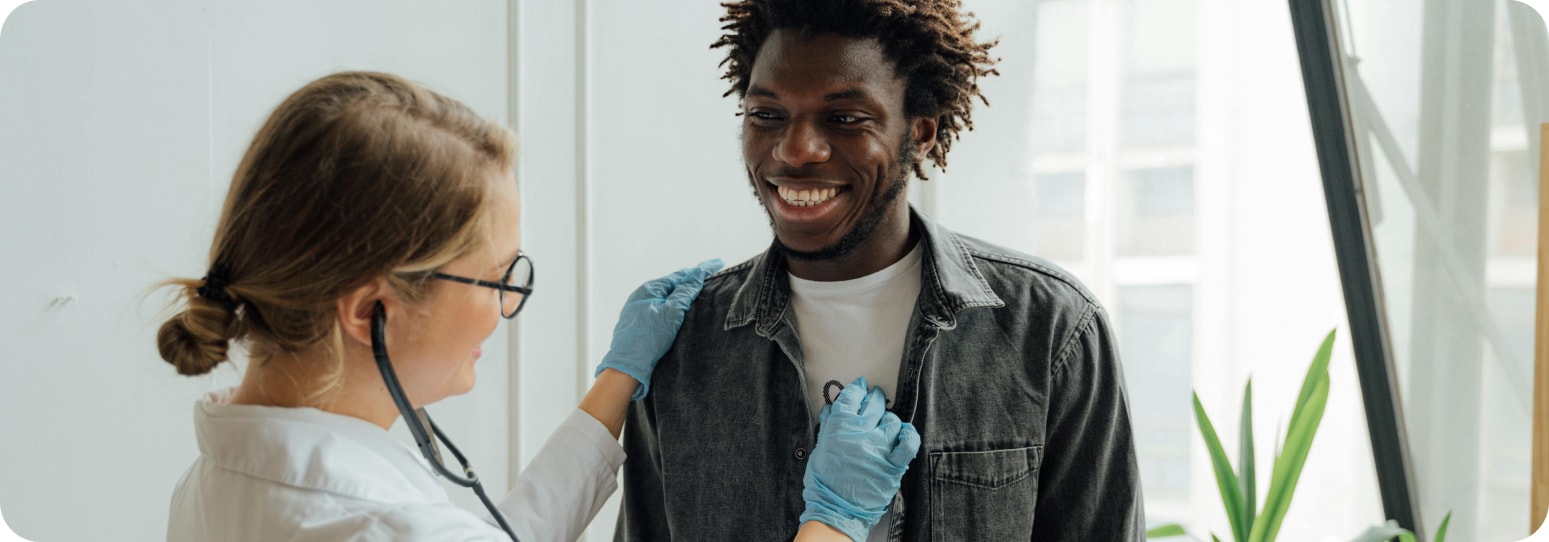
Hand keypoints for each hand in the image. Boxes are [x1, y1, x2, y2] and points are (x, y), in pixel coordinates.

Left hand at [594, 258, 722, 399]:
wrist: (627, 367)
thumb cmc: (648, 340)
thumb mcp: (672, 313)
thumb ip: (685, 292)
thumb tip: (696, 275)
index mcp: (649, 289)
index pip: (680, 275)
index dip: (699, 270)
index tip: (717, 263)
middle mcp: (641, 297)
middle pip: (672, 285)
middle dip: (690, 281)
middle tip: (710, 278)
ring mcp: (638, 311)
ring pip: (665, 299)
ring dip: (681, 296)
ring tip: (698, 294)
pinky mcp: (638, 325)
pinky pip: (660, 310)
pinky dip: (672, 308)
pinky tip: (679, 314)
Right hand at [800, 377, 920, 540]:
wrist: (836, 509)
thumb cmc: (824, 482)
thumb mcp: (819, 449)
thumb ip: (827, 427)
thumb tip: (829, 408)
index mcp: (839, 428)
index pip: (851, 397)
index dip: (857, 389)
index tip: (861, 386)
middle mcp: (860, 433)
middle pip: (873, 404)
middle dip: (874, 398)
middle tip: (875, 397)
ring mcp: (878, 448)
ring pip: (892, 421)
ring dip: (888, 419)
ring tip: (884, 423)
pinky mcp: (892, 464)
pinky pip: (908, 442)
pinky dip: (908, 435)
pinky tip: (904, 433)